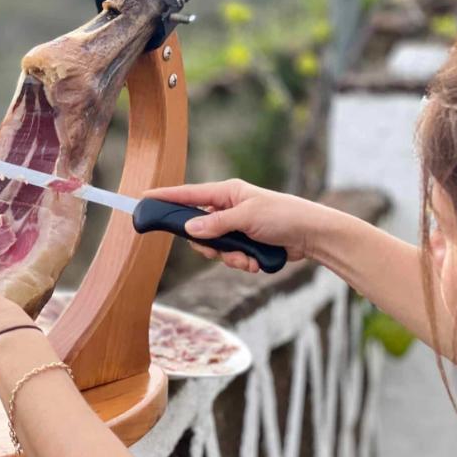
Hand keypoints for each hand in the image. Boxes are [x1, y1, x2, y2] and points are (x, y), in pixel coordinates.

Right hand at [143, 179, 323, 271]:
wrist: (312, 236)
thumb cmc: (284, 216)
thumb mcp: (247, 218)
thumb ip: (216, 223)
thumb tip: (189, 228)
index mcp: (226, 193)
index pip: (188, 194)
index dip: (166, 197)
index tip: (144, 198)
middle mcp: (228, 209)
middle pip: (198, 229)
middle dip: (209, 246)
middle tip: (218, 251)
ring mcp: (236, 227)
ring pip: (214, 248)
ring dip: (230, 258)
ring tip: (248, 258)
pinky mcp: (246, 244)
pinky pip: (230, 258)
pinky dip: (242, 263)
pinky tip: (257, 262)